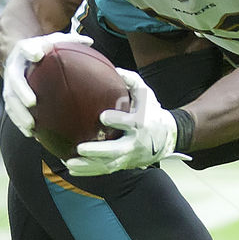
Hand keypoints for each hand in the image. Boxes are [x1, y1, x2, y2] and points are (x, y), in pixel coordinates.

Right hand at [1, 31, 94, 134]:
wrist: (20, 54)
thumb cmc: (43, 49)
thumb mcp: (55, 41)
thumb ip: (71, 41)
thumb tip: (90, 41)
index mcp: (25, 50)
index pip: (26, 48)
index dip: (31, 51)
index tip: (39, 55)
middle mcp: (14, 66)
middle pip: (14, 79)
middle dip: (22, 90)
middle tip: (32, 102)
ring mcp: (9, 82)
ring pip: (10, 99)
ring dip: (19, 113)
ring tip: (31, 126)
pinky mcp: (9, 95)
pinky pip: (12, 111)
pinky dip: (20, 122)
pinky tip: (32, 134)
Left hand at [65, 68, 180, 175]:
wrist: (168, 136)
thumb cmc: (152, 111)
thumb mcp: (146, 93)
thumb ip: (131, 80)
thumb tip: (114, 68)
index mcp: (142, 123)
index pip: (130, 123)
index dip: (117, 120)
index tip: (102, 116)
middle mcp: (136, 142)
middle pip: (117, 150)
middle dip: (98, 151)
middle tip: (80, 148)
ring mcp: (130, 156)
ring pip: (109, 165)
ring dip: (89, 166)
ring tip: (70, 163)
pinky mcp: (125, 164)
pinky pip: (106, 170)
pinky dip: (90, 171)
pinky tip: (72, 169)